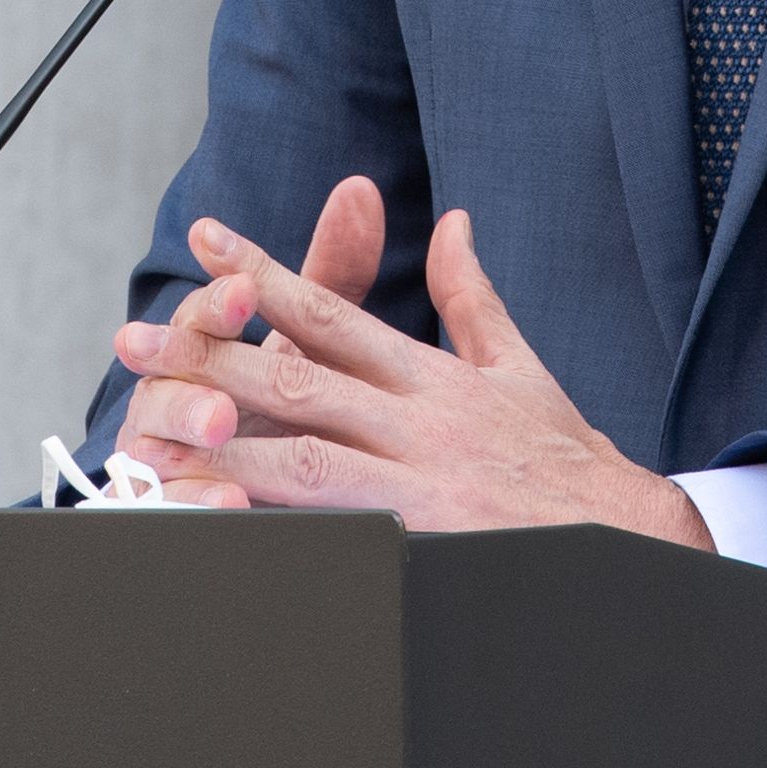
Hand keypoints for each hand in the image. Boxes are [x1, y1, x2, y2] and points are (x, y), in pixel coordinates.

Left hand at [110, 189, 710, 546]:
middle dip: (211, 356)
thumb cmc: (567, 458)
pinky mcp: (421, 545)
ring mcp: (417, 488)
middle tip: (135, 341)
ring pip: (302, 460)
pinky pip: (332, 537)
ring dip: (221, 448)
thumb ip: (473, 298)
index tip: (206, 241)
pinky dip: (276, 530)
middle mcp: (418, 424)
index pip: (332, 314)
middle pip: (298, 379)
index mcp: (433, 377)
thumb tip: (454, 222)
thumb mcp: (521, 367)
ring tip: (150, 437)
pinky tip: (221, 526)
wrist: (631, 539)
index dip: (264, 276)